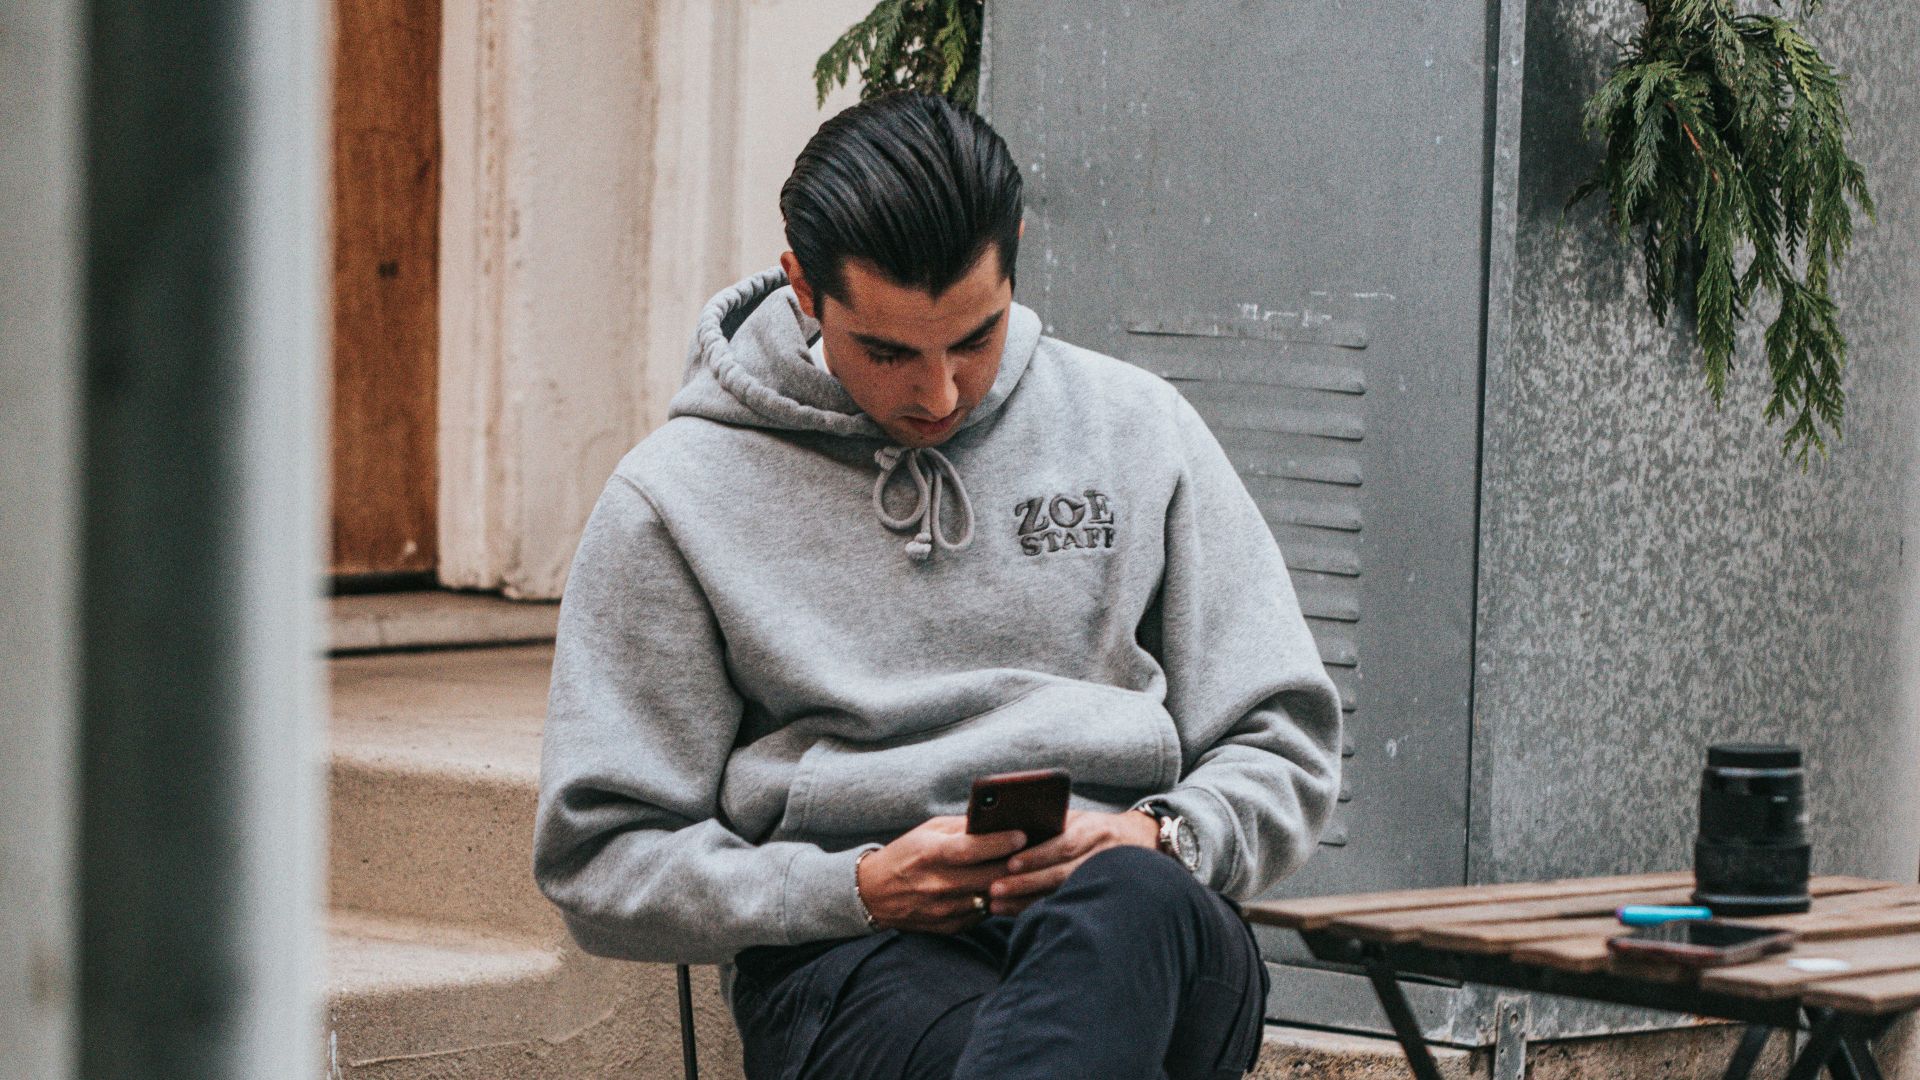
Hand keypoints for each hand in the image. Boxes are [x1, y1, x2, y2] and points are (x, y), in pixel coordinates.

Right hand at [857, 815, 1026, 933]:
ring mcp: (943, 909)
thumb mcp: (928, 832)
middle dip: (1014, 864)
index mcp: (930, 854)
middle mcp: (936, 884)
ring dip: (1010, 885)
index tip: (1022, 835)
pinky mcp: (949, 927)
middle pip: (987, 876)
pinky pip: (983, 915)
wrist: (874, 894)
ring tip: (1027, 871)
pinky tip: (1007, 889)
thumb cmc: (907, 854)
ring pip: (990, 898)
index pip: (970, 849)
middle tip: (1036, 852)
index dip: (999, 842)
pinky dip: (996, 901)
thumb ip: (961, 827)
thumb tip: (998, 819)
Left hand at [987, 808, 1160, 916]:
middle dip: (1026, 883)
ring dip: (1027, 901)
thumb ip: (1052, 822)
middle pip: (1061, 873)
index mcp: (1092, 829)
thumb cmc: (1094, 827)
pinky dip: (1041, 911)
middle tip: (994, 890)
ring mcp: (1103, 878)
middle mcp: (1100, 854)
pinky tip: (1017, 916)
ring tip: (997, 906)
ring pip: (1062, 894)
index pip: (1065, 844)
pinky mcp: (1101, 897)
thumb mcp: (1078, 818)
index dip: (1038, 855)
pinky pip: (1067, 906)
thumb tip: (1005, 829)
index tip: (1011, 863)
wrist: (1139, 843)